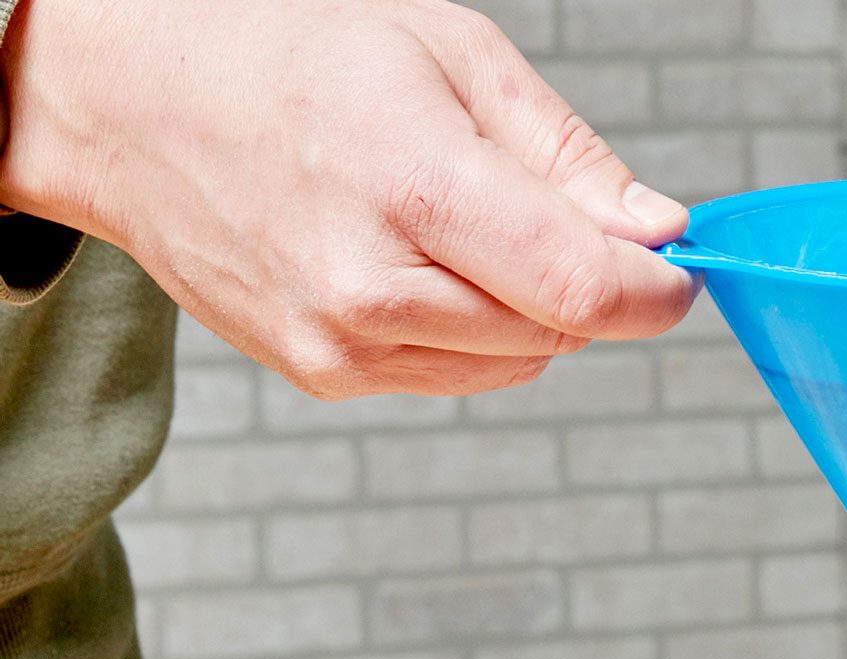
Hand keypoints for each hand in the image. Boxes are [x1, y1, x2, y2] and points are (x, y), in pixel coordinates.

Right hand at [0, 0, 696, 395]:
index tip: (675, 275)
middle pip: (560, 334)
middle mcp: (372, 285)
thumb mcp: (448, 53)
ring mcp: (342, 342)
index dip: (653, 293)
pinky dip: (472, 331)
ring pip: (518, 363)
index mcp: (410, 181)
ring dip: (529, 312)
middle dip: (590, 288)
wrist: (128, 101)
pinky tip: (416, 262)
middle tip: (552, 219)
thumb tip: (658, 233)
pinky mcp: (327, 374)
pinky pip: (457, 375)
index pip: (580, 289)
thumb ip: (569, 159)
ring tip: (459, 225)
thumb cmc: (284, 51)